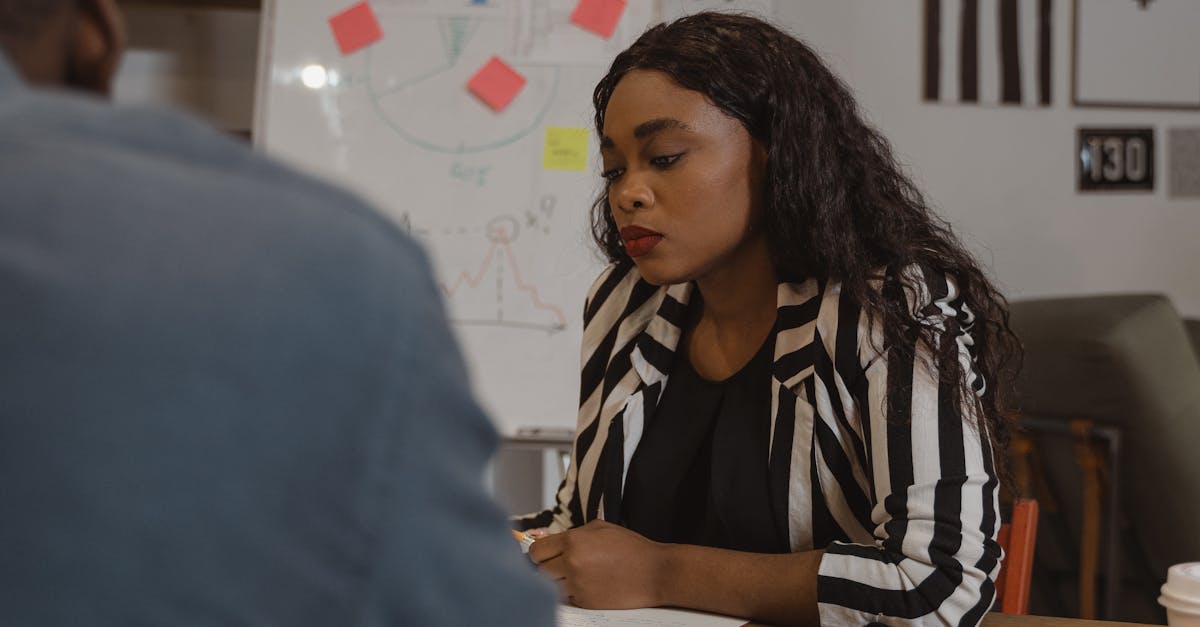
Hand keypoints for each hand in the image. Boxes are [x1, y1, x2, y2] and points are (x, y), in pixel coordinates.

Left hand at [528, 520, 666, 608]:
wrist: (654, 572)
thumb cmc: (631, 549)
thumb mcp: (600, 528)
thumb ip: (574, 534)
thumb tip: (553, 541)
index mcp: (573, 541)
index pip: (536, 551)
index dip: (539, 554)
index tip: (544, 555)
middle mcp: (572, 562)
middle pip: (541, 571)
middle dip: (549, 567)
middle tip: (562, 565)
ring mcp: (578, 584)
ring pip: (552, 586)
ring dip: (561, 581)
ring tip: (580, 574)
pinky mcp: (586, 602)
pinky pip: (569, 598)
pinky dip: (575, 593)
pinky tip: (591, 584)